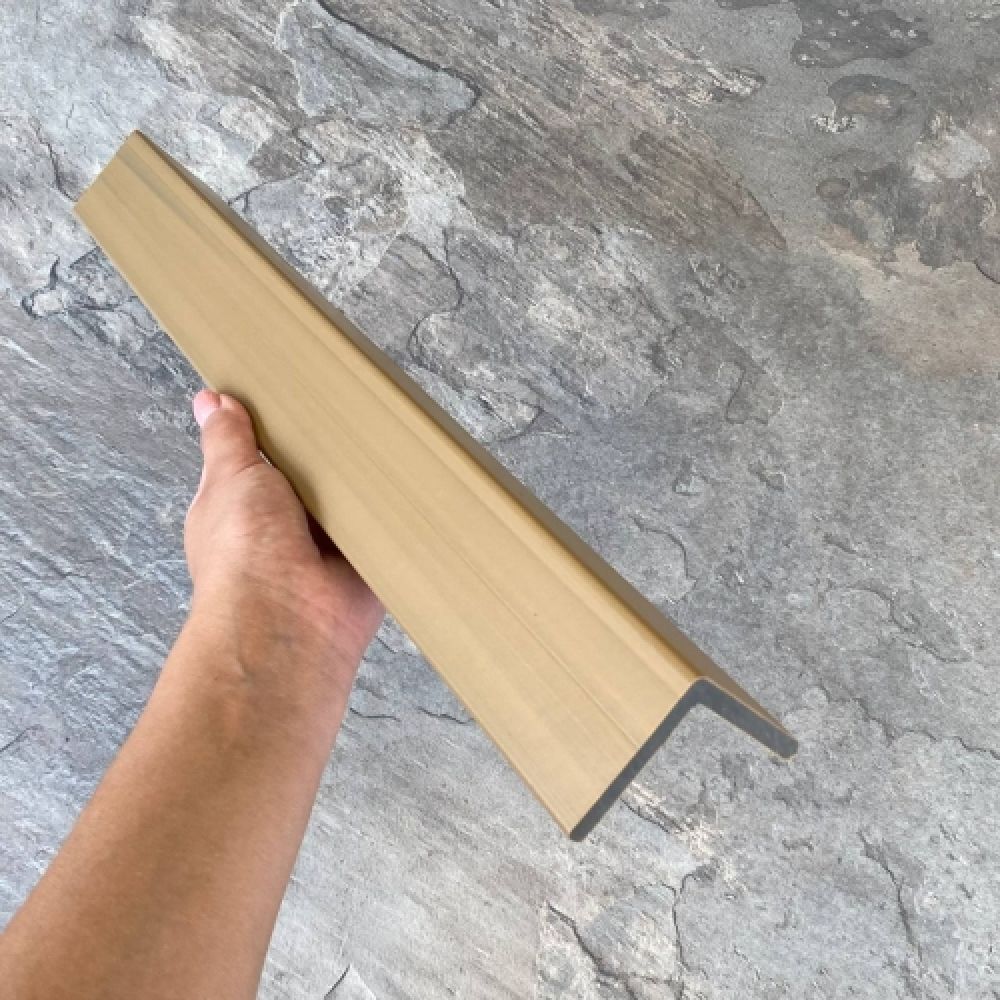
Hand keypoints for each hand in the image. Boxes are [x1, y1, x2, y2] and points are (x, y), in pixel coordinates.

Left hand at [183, 390, 384, 692]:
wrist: (288, 619)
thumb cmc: (244, 553)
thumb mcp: (230, 477)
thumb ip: (228, 440)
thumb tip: (211, 401)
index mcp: (244, 505)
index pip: (263, 456)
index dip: (279, 428)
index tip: (299, 392)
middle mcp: (285, 526)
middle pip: (313, 474)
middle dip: (327, 452)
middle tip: (351, 412)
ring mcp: (326, 546)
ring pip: (350, 498)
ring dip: (360, 483)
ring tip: (383, 439)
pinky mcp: (365, 561)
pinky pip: (383, 528)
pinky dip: (390, 513)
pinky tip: (405, 482)